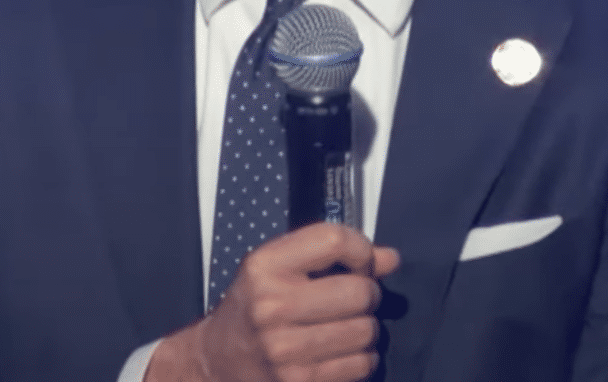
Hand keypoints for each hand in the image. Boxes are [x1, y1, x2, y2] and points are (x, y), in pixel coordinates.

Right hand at [147, 222, 401, 381]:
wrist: (218, 362)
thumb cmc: (252, 311)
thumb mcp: (277, 269)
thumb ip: (330, 256)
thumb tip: (389, 258)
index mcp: (264, 268)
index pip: (335, 241)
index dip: (361, 251)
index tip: (360, 263)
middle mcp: (271, 307)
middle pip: (361, 291)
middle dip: (367, 295)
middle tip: (350, 301)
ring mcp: (286, 350)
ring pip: (368, 331)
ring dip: (365, 330)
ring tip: (342, 329)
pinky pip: (362, 365)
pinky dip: (361, 359)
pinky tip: (338, 354)